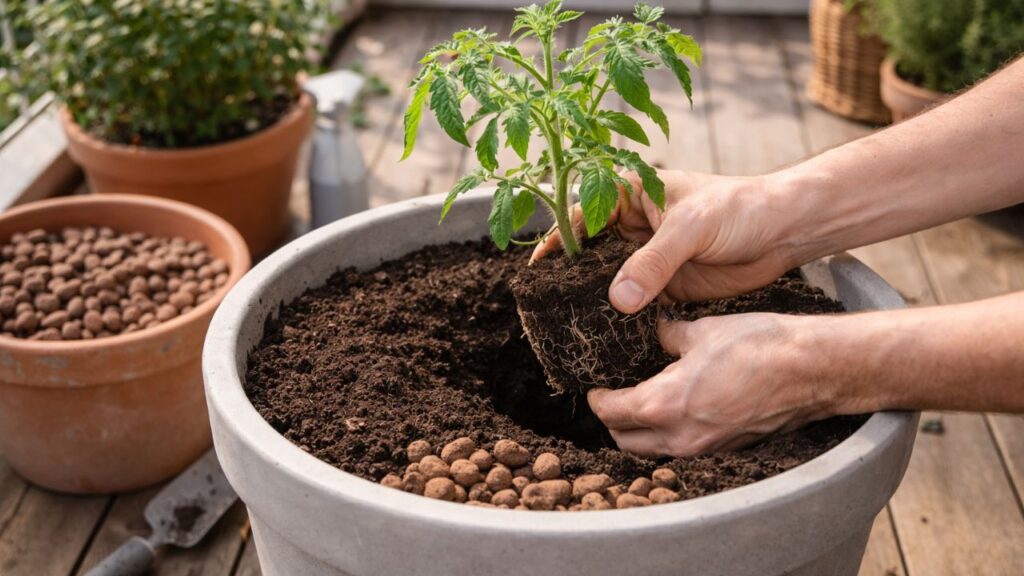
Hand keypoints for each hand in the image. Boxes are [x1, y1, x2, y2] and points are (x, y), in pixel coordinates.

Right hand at [533, 171, 799, 311]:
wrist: (785, 231)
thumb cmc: (739, 209)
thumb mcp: (691, 228)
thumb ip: (654, 262)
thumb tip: (618, 300)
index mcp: (629, 192)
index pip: (581, 214)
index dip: (556, 240)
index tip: (535, 269)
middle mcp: (630, 225)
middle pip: (587, 252)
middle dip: (568, 276)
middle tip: (544, 305)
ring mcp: (646, 257)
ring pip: (606, 280)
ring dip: (591, 300)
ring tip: (566, 325)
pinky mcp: (663, 285)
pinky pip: (631, 303)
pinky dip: (618, 317)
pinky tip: (603, 333)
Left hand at [587, 313, 836, 456]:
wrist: (813, 369)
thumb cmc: (759, 346)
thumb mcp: (702, 331)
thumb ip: (669, 337)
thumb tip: (657, 333)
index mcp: (663, 404)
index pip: (610, 413)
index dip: (597, 399)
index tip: (596, 388)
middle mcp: (679, 436)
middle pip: (625, 441)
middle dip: (614, 422)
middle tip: (615, 397)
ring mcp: (705, 448)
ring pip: (654, 450)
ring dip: (642, 433)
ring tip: (645, 403)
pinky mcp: (727, 449)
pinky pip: (684, 449)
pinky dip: (672, 435)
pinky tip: (681, 409)